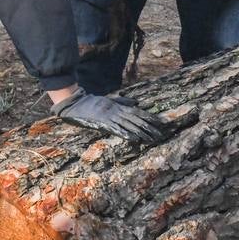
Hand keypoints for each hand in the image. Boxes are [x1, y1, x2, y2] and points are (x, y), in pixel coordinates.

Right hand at [49, 86, 168, 142]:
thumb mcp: (110, 100)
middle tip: (160, 134)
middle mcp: (117, 112)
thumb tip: (137, 103)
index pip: (138, 112)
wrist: (77, 104)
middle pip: (137, 120)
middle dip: (149, 128)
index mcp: (119, 106)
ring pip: (130, 125)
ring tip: (151, 139)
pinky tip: (134, 139)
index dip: (150, 118)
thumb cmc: (93, 103)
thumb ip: (123, 101)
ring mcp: (111, 118)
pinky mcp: (103, 124)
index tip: (160, 123)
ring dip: (141, 133)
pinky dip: (126, 134)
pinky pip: (117, 130)